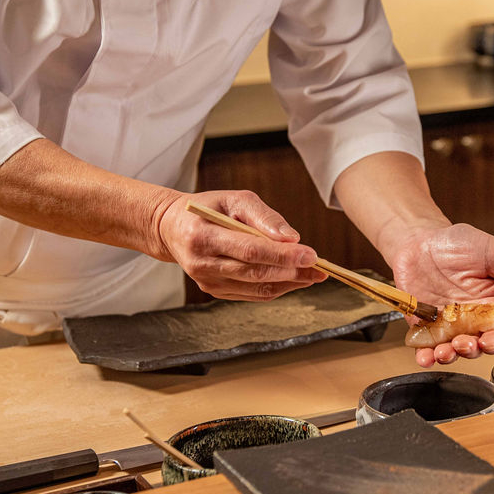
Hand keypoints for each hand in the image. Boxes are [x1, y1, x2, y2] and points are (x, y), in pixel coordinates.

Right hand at [155, 190, 325, 299]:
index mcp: (203, 236)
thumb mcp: (234, 199)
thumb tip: (292, 239)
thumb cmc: (209, 208)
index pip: (250, 250)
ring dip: (289, 283)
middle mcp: (202, 263)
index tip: (311, 255)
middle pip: (255, 272)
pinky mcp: (214, 291)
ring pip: (257, 287)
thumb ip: (264, 217)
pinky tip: (293, 279)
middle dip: (292, 272)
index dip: (282, 255)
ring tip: (313, 275)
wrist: (173, 228)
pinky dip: (277, 287)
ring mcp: (207, 281)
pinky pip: (252, 294)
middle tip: (321, 269)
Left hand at [386, 223, 493, 366]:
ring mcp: (445, 324)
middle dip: (469, 351)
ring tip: (443, 352)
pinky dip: (424, 356)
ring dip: (447, 357)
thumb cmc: (459, 243)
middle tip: (462, 344)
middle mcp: (469, 319)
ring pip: (450, 351)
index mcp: (492, 306)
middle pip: (475, 347)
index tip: (488, 342)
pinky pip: (424, 347)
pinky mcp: (422, 325)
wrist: (419, 238)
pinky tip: (424, 356)